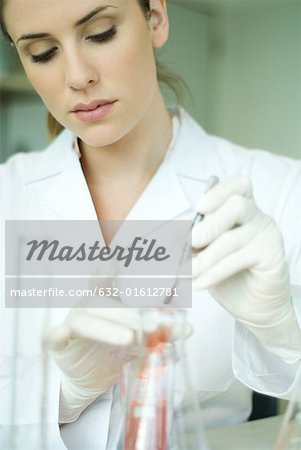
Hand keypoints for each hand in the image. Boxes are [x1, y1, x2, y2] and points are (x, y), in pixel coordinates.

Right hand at [47, 275, 191, 423]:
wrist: (90, 376)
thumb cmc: (115, 348)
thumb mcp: (140, 339)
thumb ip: (161, 331)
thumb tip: (188, 327)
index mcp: (106, 299)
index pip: (108, 281)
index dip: (111, 270)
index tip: (118, 263)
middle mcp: (88, 306)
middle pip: (105, 304)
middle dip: (128, 315)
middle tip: (151, 327)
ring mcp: (73, 323)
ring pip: (85, 320)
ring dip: (106, 328)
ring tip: (129, 339)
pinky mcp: (61, 344)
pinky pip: (56, 336)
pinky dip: (57, 334)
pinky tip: (61, 333)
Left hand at [191, 176, 291, 327]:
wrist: (251, 305)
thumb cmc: (228, 274)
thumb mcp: (205, 253)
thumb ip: (195, 241)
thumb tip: (176, 237)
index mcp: (241, 207)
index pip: (237, 186)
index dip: (219, 192)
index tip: (200, 207)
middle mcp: (256, 216)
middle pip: (236, 205)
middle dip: (208, 225)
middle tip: (189, 243)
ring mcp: (266, 234)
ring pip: (232, 238)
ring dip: (205, 258)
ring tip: (188, 272)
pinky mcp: (271, 255)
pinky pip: (237, 260)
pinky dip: (214, 273)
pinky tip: (200, 283)